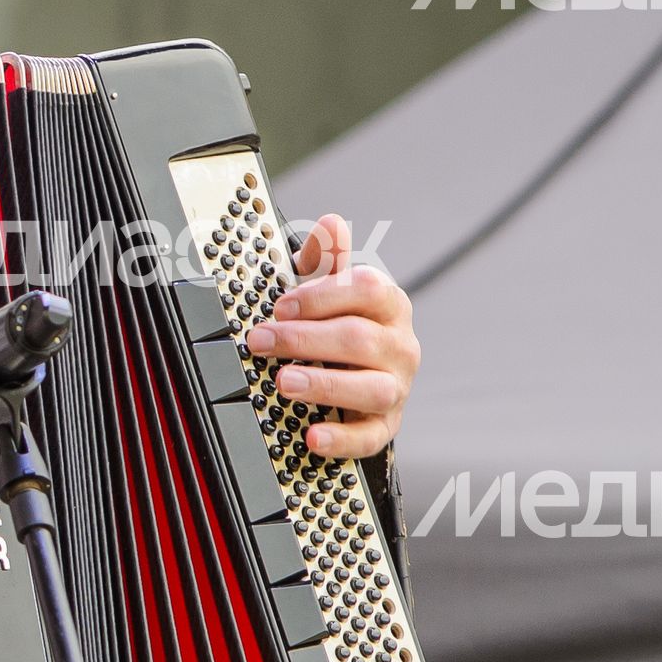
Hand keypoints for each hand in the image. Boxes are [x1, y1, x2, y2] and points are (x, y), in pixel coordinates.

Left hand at [249, 212, 417, 459]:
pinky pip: (369, 436)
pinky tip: (312, 436)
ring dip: (325, 385)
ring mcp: (395, 386)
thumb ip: (328, 262)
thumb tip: (330, 223)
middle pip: (360, 339)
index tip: (280, 305)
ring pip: (371, 387)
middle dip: (304, 339)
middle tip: (261, 341)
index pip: (367, 290)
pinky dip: (341, 439)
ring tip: (284, 382)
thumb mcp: (333, 291)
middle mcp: (399, 346)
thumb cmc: (342, 326)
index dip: (321, 296)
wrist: (363, 376)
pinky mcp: (385, 424)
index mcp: (388, 306)